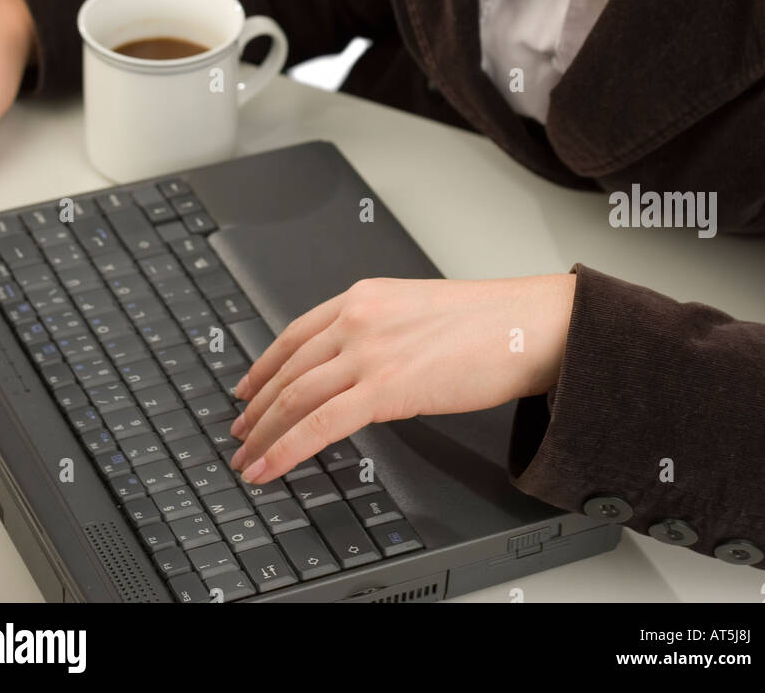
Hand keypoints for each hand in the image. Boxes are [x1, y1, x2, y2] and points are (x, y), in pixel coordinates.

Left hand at [227, 273, 575, 482]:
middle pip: (287, 369)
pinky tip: (270, 468)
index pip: (294, 335)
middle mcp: (356, 318)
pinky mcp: (383, 388)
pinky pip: (318, 426)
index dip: (262, 367)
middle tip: (240, 432)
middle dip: (256, 407)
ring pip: (294, 398)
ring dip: (264, 434)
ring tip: (248, 457)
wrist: (524, 326)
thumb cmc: (487, 324)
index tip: (247, 390)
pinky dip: (286, 450)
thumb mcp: (416, 312)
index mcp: (363, 296)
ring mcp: (367, 352)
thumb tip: (356, 373)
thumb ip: (378, 333)